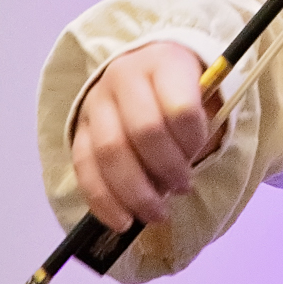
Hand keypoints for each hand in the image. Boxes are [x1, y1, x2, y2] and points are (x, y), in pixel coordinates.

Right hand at [71, 42, 221, 232]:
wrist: (142, 68)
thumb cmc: (181, 88)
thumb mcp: (203, 92)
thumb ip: (200, 128)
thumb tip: (181, 180)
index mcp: (163, 62)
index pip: (179, 107)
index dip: (192, 141)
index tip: (200, 154)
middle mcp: (124, 77)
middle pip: (143, 131)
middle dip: (167, 169)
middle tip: (183, 188)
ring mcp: (96, 103)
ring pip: (109, 152)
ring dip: (136, 192)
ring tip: (158, 213)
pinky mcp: (78, 128)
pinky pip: (84, 168)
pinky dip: (104, 201)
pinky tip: (123, 221)